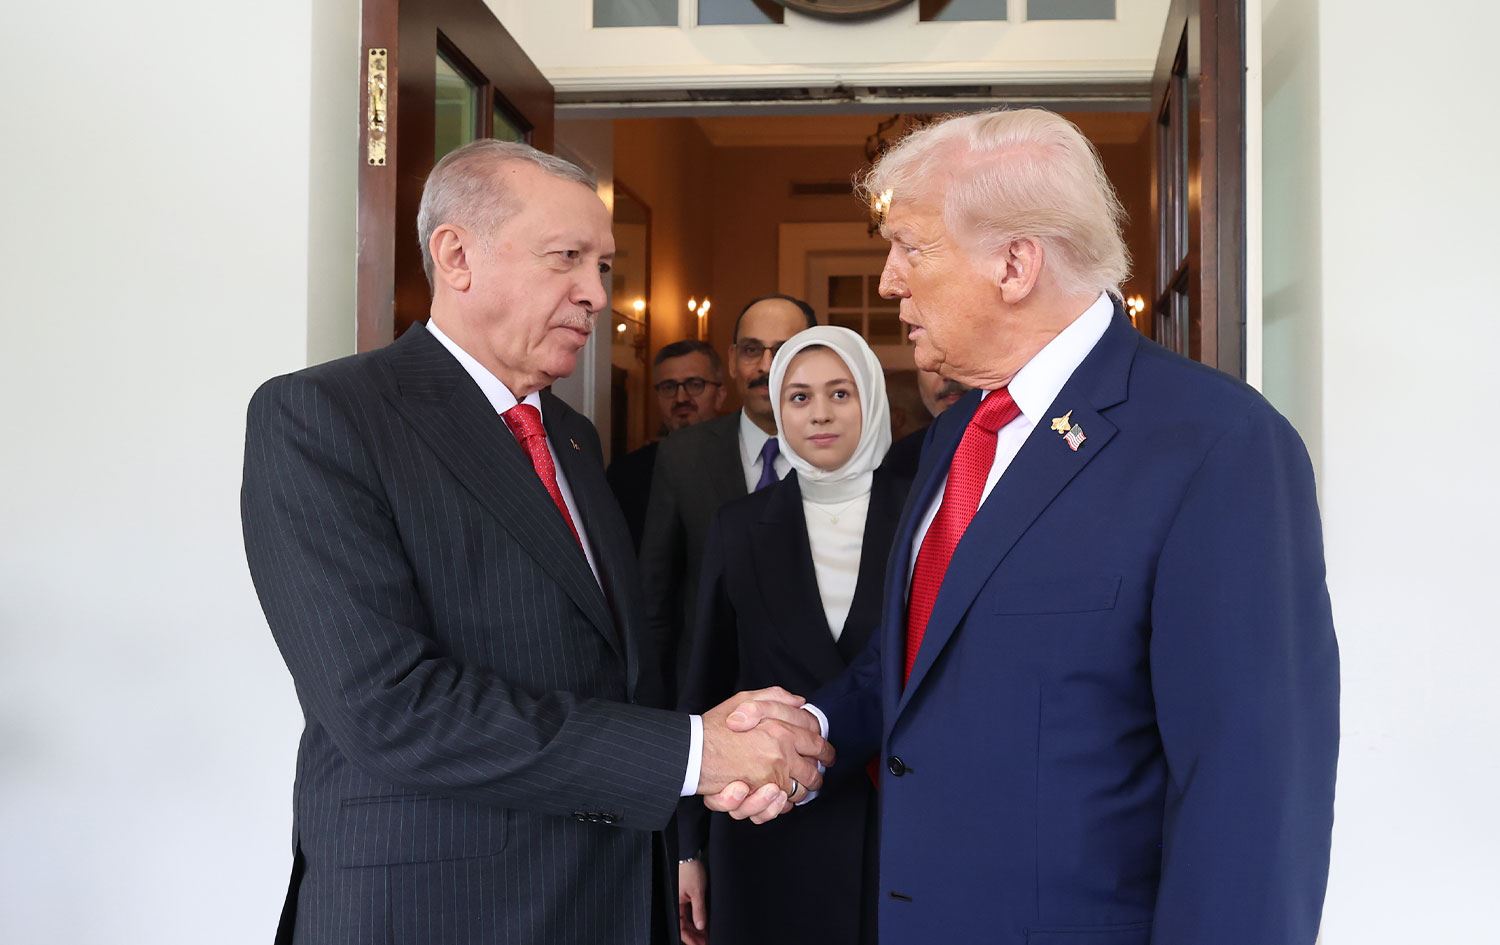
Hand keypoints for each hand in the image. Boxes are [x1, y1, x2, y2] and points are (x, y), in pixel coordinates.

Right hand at [677, 859, 707, 944]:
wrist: (690, 854)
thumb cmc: (691, 870)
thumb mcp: (697, 892)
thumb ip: (699, 910)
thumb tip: (700, 926)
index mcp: (676, 905)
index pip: (682, 928)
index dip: (691, 939)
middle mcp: (678, 904)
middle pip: (685, 926)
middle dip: (695, 937)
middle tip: (707, 943)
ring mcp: (683, 900)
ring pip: (689, 920)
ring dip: (697, 929)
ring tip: (708, 937)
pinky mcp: (688, 895)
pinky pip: (691, 912)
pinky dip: (698, 919)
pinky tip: (705, 925)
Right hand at [697, 687, 833, 802]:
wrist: (692, 752)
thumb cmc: (715, 727)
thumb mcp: (744, 699)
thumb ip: (775, 698)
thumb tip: (800, 702)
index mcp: (782, 732)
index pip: (817, 744)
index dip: (825, 751)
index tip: (826, 756)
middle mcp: (782, 756)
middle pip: (813, 773)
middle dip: (815, 778)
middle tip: (814, 778)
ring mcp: (772, 778)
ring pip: (799, 793)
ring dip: (798, 792)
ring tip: (791, 787)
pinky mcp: (760, 796)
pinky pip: (780, 807)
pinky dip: (780, 805)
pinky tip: (776, 797)